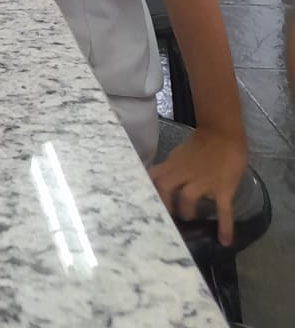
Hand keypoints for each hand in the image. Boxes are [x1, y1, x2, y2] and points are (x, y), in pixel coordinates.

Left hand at [151, 126, 247, 245]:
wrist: (224, 133)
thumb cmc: (202, 145)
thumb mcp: (180, 155)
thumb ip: (172, 169)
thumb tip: (160, 185)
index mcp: (174, 164)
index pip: (153, 176)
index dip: (148, 190)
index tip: (148, 204)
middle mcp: (185, 171)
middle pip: (164, 186)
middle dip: (164, 204)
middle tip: (167, 217)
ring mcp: (204, 180)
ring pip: (188, 197)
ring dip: (187, 212)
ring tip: (189, 219)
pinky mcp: (223, 187)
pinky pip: (223, 209)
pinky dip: (225, 226)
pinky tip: (225, 240)